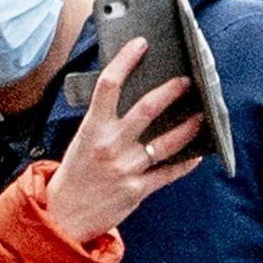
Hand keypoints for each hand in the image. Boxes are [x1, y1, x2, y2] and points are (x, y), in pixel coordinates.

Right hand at [45, 37, 204, 247]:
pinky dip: (186, 162)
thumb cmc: (74, 176)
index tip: (140, 45)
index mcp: (92, 130)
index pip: (108, 86)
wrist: (62, 218)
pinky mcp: (138, 190)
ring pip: (167, 142)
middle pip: (147, 109)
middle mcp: (110, 146)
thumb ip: (105, 123)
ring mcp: (126, 169)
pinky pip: (170, 172)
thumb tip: (131, 100)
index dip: (125, 61)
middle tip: (186, 81)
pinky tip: (196, 153)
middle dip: (171, 91)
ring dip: (189, 126)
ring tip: (201, 116)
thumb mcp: (82, 142)